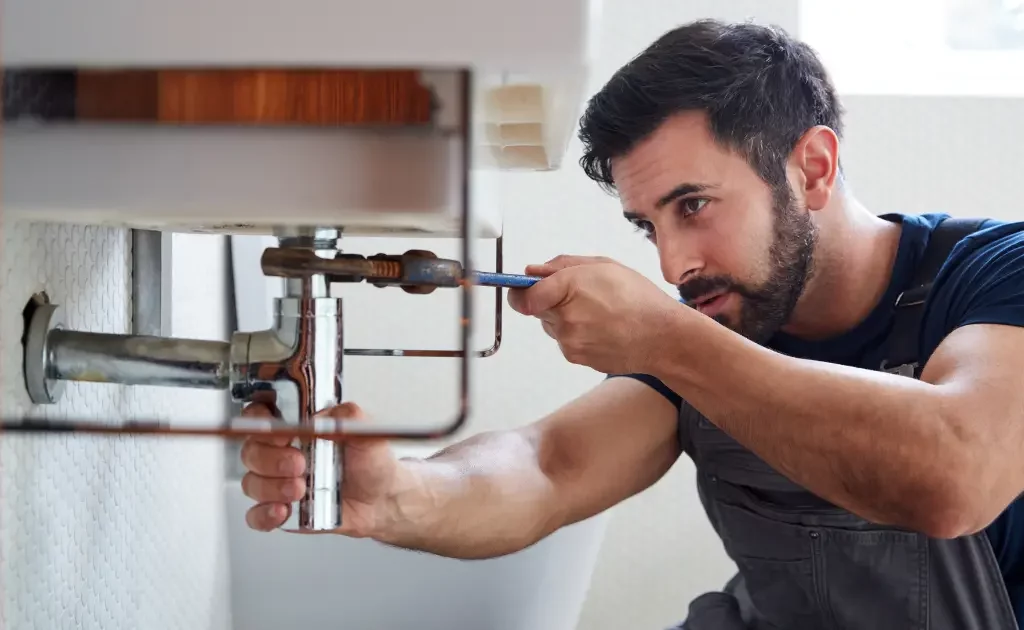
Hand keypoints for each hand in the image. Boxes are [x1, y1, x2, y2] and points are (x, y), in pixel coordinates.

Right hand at [239, 402, 399, 536]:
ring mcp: (279, 483)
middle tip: (299, 464)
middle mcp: (282, 453)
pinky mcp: (282, 510)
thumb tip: (325, 415)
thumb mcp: (367, 433)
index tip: (281, 434)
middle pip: (251, 451)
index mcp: (297, 429)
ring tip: (301, 489)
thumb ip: (349, 417)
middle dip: (270, 460)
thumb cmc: (371, 463)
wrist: (382, 500)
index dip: (259, 422)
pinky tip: (284, 511)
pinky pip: (256, 515)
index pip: (259, 416)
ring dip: (271, 488)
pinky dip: (264, 515)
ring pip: (251, 483)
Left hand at [507, 255, 684, 373]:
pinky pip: (564, 340)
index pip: (523, 296)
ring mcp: (569, 341)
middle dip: (550, 300)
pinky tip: (601, 328)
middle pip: (536, 309)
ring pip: (550, 325)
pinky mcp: (575, 357)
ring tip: (597, 313)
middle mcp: (565, 317)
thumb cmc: (640, 299)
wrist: (662, 337)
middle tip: (581, 296)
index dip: (520, 291)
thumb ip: (562, 265)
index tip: (522, 288)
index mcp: (570, 287)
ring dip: (564, 318)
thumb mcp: (604, 266)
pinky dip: (576, 333)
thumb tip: (533, 271)